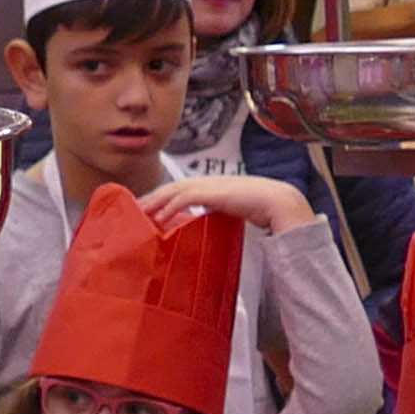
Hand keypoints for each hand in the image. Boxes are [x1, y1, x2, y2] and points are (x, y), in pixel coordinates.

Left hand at [148, 172, 311, 232]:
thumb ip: (221, 215)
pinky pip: (184, 199)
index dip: (164, 196)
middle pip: (172, 187)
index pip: (182, 188)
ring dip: (155, 201)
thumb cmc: (263, 209)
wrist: (279, 202)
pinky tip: (159, 219)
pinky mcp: (213, 193)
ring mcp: (211, 186)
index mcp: (214, 185)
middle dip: (153, 197)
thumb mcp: (235, 211)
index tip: (150, 207)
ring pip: (174, 190)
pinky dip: (170, 207)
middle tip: (134, 208)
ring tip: (139, 213)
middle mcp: (209, 182)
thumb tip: (210, 231)